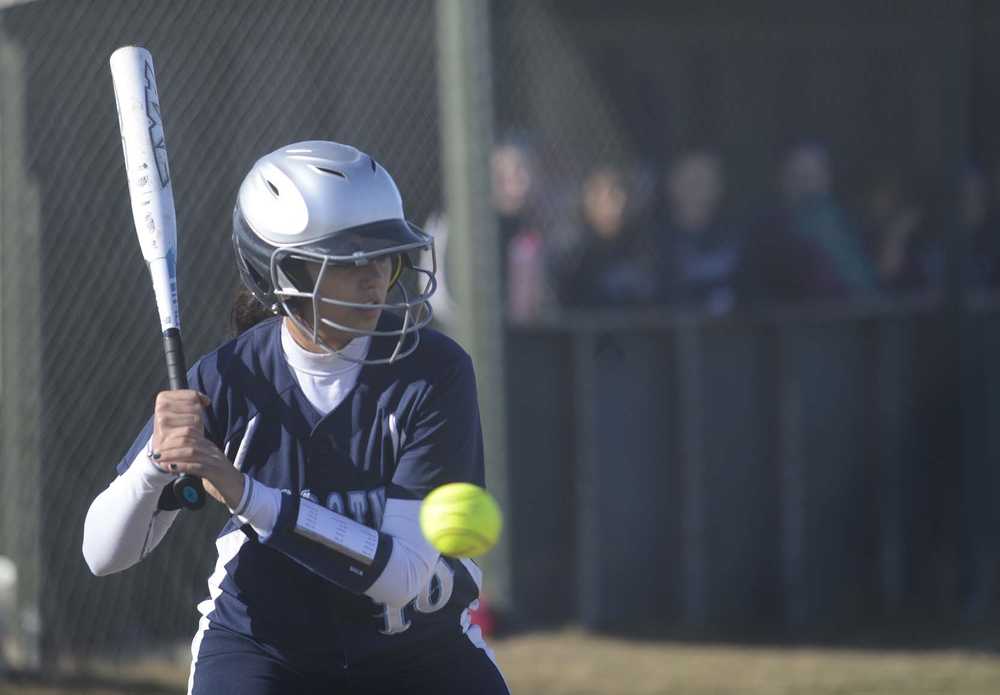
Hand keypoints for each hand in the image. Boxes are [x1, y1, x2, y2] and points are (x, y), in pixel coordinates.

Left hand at [151, 390, 243, 508]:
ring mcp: (215, 460)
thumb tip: (173, 461)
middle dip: (169, 446)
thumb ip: (193, 461)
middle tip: (155, 453)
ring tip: (159, 460)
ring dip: (172, 455)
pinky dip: (182, 466)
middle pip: (189, 441)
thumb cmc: (219, 480)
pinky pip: (197, 466)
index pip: (190, 434)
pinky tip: (171, 468)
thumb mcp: (205, 467)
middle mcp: (212, 450)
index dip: (173, 437)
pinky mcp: (216, 472)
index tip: (159, 444)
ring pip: (191, 452)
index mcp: (209, 447)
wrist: (239, 491)